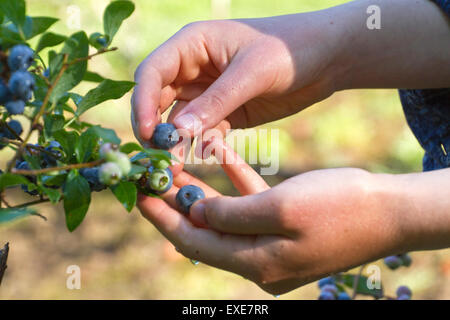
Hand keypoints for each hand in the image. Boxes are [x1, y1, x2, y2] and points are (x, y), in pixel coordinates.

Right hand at [131, 13, 344, 142]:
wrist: (326, 59)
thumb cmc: (289, 50)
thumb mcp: (251, 73)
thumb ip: (215, 102)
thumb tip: (177, 133)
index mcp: (193, 44)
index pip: (152, 72)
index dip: (142, 102)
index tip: (146, 133)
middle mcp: (194, 68)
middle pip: (157, 100)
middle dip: (155, 128)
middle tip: (159, 159)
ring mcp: (208, 92)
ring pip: (178, 121)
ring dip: (176, 143)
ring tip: (177, 168)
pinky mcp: (224, 112)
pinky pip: (202, 132)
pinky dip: (199, 145)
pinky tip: (203, 156)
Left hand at [137, 139, 409, 294]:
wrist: (389, 211)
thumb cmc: (339, 208)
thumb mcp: (280, 209)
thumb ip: (231, 216)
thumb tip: (195, 216)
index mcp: (255, 263)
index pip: (192, 242)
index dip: (161, 218)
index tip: (138, 194)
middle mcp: (258, 260)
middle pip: (204, 230)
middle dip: (175, 203)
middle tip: (150, 176)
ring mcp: (272, 244)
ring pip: (224, 215)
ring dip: (201, 190)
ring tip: (176, 163)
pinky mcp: (285, 225)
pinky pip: (251, 202)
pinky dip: (235, 179)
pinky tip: (222, 151)